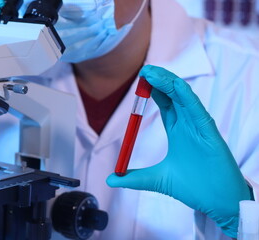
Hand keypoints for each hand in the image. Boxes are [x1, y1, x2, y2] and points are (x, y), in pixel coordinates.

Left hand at [106, 65, 251, 237]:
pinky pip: (197, 109)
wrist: (217, 202)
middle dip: (159, 80)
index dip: (153, 89)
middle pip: (174, 94)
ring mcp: (199, 126)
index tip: (140, 79)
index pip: (165, 102)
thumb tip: (110, 179)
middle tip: (143, 70)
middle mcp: (189, 124)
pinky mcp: (209, 132)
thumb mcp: (156, 179)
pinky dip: (186, 96)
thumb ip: (134, 178)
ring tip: (151, 73)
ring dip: (168, 83)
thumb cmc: (193, 187)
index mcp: (178, 130)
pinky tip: (175, 86)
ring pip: (184, 97)